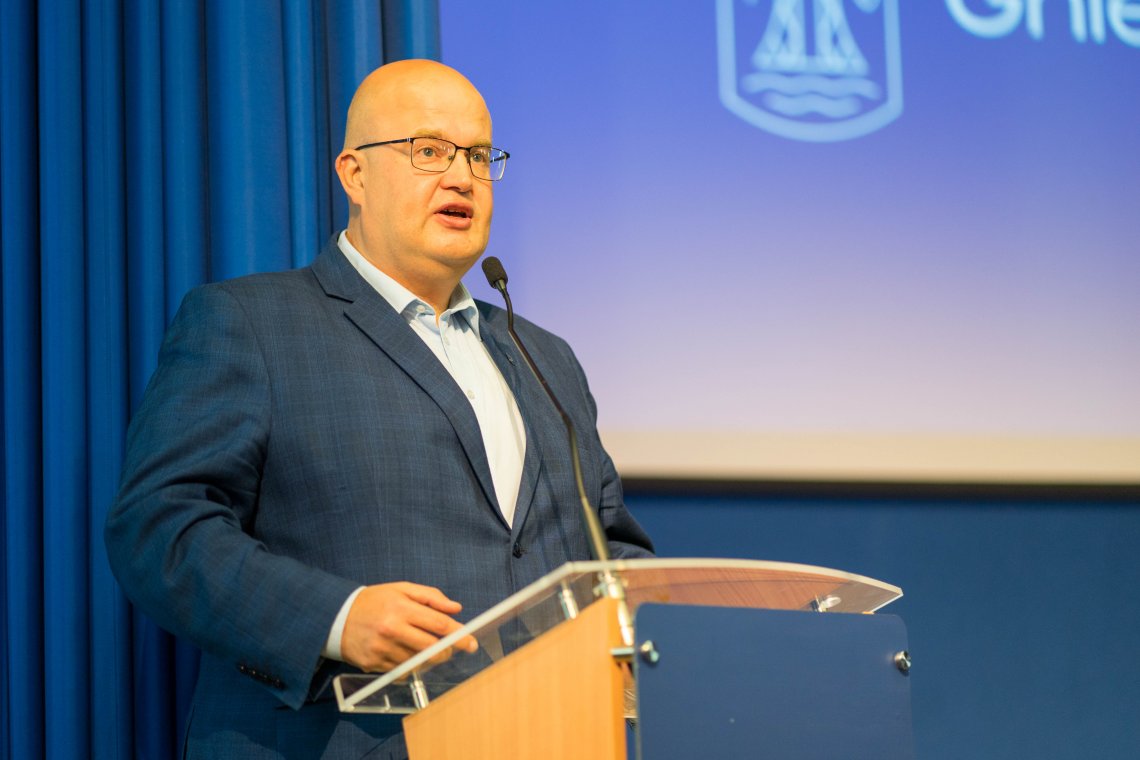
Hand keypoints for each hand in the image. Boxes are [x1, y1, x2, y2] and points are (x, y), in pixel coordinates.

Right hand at [340, 582, 477, 672]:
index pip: (439, 625)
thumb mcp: (401, 589)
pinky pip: (402, 672)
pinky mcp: (374, 664)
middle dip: (447, 651)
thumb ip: (430, 596)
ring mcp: (382, 649)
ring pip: (418, 662)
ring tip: (425, 649)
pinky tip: (405, 655)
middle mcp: (392, 629)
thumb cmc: (374, 601)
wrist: (336, 617)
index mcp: (401, 608)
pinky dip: (409, 667)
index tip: (471, 643)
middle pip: (432, 648)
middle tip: (449, 649)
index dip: (459, 635)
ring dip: (428, 659)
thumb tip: (456, 609)